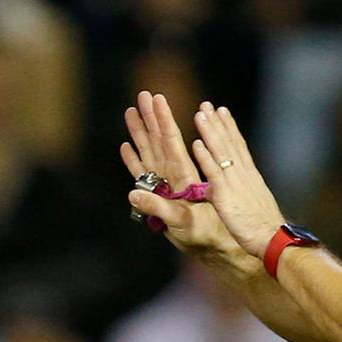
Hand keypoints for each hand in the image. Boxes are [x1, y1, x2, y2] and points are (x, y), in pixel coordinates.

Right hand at [121, 91, 240, 265]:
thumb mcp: (181, 222)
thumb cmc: (204, 235)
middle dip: (152, 117)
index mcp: (182, 176)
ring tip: (130, 112)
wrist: (214, 247)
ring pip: (151, 151)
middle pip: (160, 140)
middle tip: (143, 94)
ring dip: (141, 132)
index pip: (171, 140)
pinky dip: (135, 159)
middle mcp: (173, 175)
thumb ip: (158, 207)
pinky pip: (144, 173)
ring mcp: (165, 184)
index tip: (158, 98)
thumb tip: (133, 192)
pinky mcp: (160, 195)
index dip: (163, 119)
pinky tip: (126, 146)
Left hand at [189, 103, 289, 257]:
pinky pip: (214, 172)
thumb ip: (239, 191)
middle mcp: (243, 174)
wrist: (273, 239)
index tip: (222, 112)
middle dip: (218, 122)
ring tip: (199, 114)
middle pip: (229, 143)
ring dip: (210, 132)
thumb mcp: (252, 203)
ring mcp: (235, 183)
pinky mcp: (226, 195)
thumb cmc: (263, 228)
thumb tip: (224, 188)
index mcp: (250, 176)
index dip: (229, 128)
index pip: (238, 146)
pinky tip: (196, 143)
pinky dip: (205, 157)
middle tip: (208, 104)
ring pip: (221, 152)